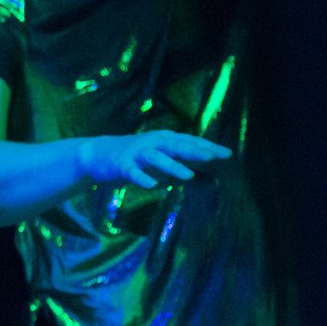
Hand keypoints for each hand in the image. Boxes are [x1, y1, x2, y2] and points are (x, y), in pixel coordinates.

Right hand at [77, 130, 230, 189]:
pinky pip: (133, 172)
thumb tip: (210, 176)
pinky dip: (142, 178)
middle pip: (176, 145)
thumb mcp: (162, 159)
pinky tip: (151, 186)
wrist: (98, 153)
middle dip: (194, 151)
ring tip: (188, 175)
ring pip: (157, 158)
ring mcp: (136, 153)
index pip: (190, 142)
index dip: (208, 147)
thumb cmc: (136, 157)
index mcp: (164, 139)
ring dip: (172, 165)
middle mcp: (152, 142)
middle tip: (213, 158)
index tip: (228, 154)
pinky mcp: (122, 164)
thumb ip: (183, 164)